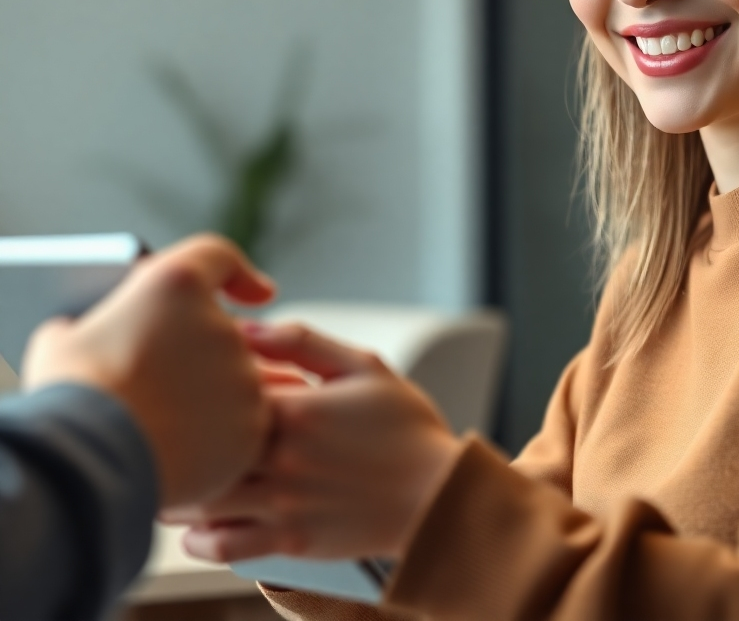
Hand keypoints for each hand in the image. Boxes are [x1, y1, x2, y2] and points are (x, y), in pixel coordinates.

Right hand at [22, 234, 275, 506]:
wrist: (88, 466)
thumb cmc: (70, 398)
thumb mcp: (64, 341)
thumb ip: (92, 326)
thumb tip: (86, 336)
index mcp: (178, 285)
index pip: (217, 257)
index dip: (234, 273)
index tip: (255, 292)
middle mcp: (221, 324)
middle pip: (227, 332)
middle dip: (206, 355)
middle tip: (173, 384)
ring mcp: (242, 376)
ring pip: (240, 382)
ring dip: (219, 397)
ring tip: (179, 424)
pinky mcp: (250, 426)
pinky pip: (245, 426)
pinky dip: (225, 437)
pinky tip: (195, 451)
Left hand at [173, 323, 461, 562]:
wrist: (438, 494)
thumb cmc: (405, 427)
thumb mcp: (363, 366)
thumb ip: (302, 341)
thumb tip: (246, 327)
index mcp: (296, 408)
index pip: (219, 392)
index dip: (196, 387)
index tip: (187, 384)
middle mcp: (281, 457)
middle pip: (199, 450)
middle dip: (176, 441)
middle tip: (164, 433)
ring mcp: (283, 503)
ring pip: (202, 501)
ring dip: (180, 490)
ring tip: (174, 476)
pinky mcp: (290, 541)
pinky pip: (224, 547)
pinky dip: (200, 539)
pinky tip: (202, 524)